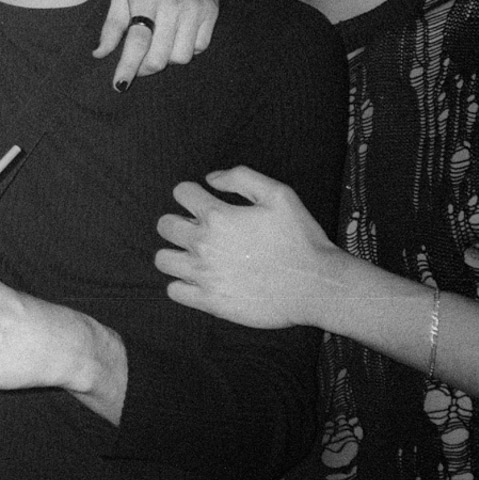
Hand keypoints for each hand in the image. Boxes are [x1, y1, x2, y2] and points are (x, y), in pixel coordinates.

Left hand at [97, 0, 217, 87]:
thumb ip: (111, 26)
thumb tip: (100, 54)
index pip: (137, 41)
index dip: (128, 68)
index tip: (119, 85)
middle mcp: (173, 2)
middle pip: (160, 56)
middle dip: (145, 68)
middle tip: (137, 65)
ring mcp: (195, 7)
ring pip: (181, 56)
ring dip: (166, 59)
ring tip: (158, 47)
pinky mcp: (211, 10)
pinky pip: (200, 46)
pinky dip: (187, 49)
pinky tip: (176, 38)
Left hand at [154, 166, 346, 330]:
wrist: (316, 285)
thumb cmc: (301, 239)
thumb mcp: (279, 194)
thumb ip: (242, 178)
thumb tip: (211, 179)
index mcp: (218, 216)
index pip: (181, 193)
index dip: (192, 193)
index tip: (203, 201)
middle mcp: (204, 244)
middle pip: (165, 225)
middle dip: (178, 221)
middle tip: (199, 229)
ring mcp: (204, 275)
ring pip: (163, 260)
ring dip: (175, 253)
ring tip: (196, 255)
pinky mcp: (209, 301)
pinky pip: (174, 291)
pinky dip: (182, 284)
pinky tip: (201, 279)